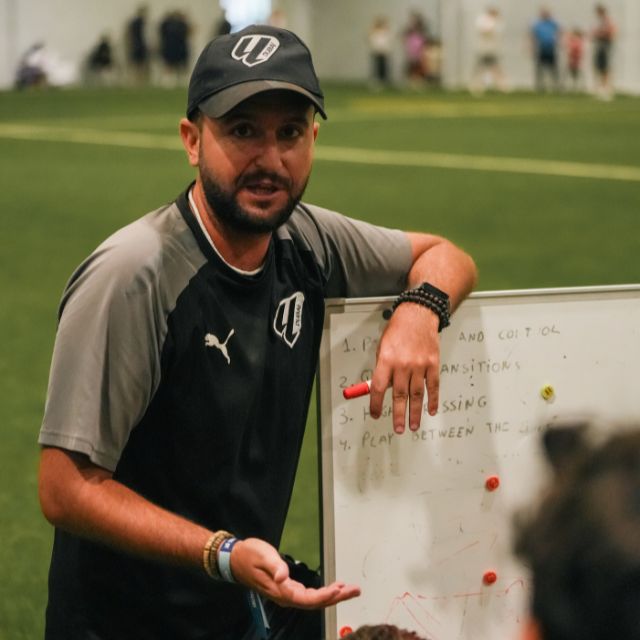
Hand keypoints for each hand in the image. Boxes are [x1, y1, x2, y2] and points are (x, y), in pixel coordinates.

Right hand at [230, 538, 360, 608]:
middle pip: (315, 603)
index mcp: (280, 590)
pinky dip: (323, 593)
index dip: (324, 597)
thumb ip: (275, 566)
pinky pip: (309, 596)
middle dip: (336, 598)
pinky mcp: (287, 589)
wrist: (235, 559)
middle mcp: (285, 596)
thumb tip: (284, 576)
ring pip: (313, 601)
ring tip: (349, 590)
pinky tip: (333, 588)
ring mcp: (286, 594)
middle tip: (355, 590)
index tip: (340, 591)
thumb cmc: (248, 555)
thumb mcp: (262, 556)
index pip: (307, 599)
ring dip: (333, 596)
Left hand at [369, 302, 440, 432]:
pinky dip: (433, 400)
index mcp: (386, 360)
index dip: (375, 404)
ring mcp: (420, 365)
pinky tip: (431, 410)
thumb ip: (382, 369)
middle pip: (399, 395)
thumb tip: (380, 390)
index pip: (378, 388)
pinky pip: (433, 386)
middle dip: (398, 415)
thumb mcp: (382, 347)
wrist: (418, 315)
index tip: (375, 414)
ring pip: (417, 394)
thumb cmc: (398, 330)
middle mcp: (403, 364)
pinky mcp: (433, 364)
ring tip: (414, 426)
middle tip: (398, 429)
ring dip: (415, 412)